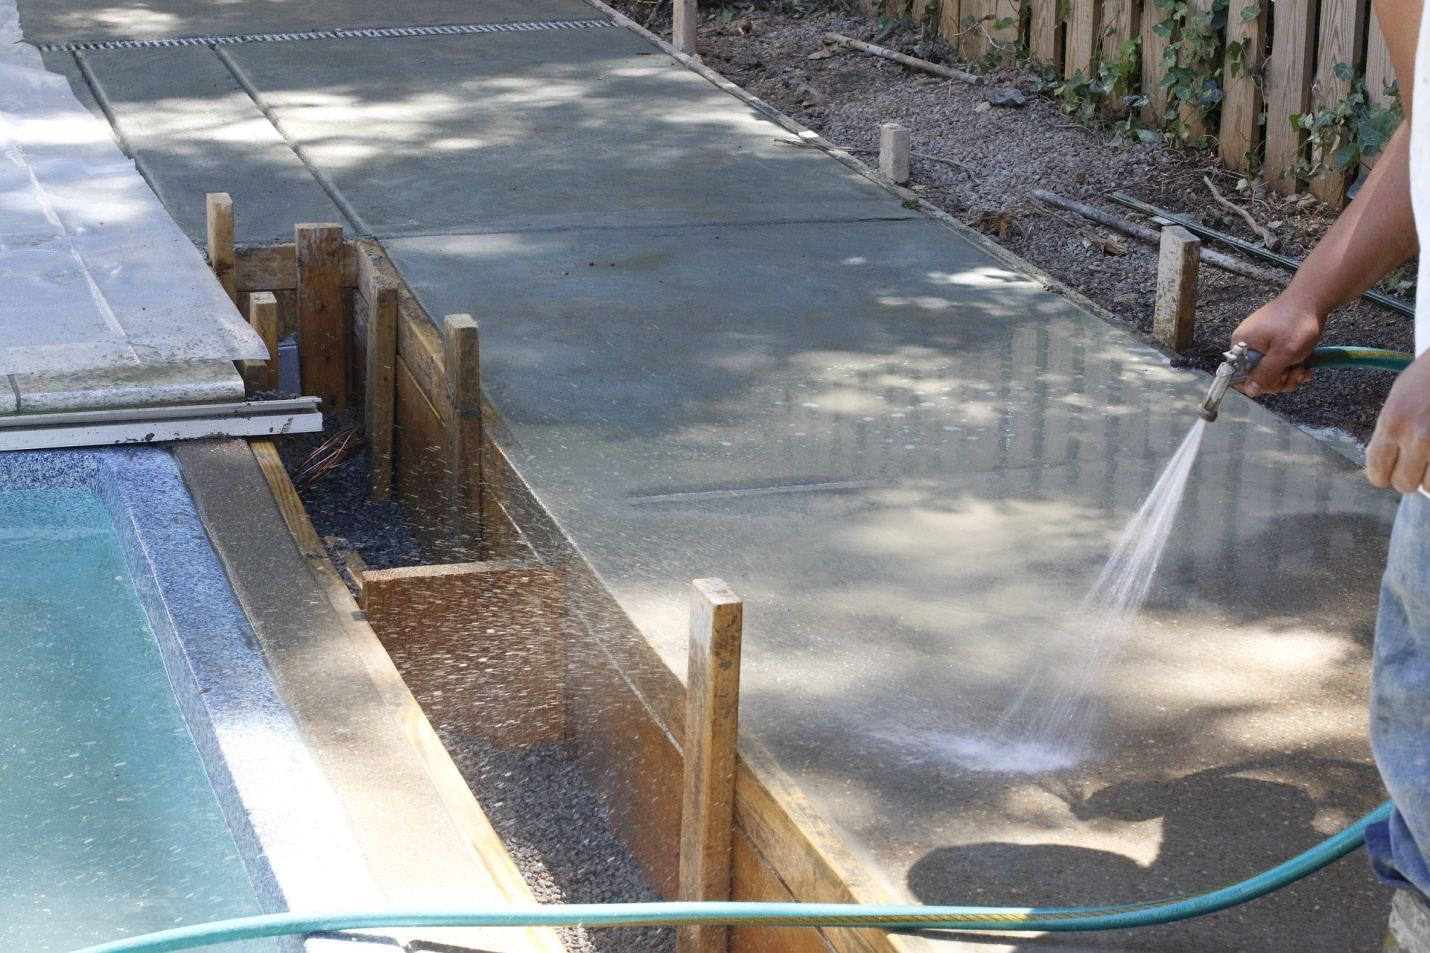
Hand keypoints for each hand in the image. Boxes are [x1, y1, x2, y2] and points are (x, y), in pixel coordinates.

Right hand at [1229, 294, 1325, 395]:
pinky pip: (1275, 359)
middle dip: (1279, 379)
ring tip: (1304, 370)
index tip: (1279, 381)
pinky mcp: (1270, 338)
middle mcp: (1246, 343)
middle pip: (1256, 374)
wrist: (1313, 298)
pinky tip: (1303, 365)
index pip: (1241, 376)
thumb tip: (1249, 391)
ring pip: (1269, 369)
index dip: (1260, 384)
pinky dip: (1289, 365)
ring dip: (1288, 375)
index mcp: (1242, 345)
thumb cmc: (1298, 323)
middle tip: (1298, 374)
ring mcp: (1258, 340)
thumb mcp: (1283, 354)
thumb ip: (1265, 373)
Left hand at [1367, 352, 1429, 492]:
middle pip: (1404, 484)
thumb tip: (1385, 466)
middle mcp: (1418, 437)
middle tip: (1418, 464)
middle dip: (1410, 477)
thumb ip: (1390, 432)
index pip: (1377, 471)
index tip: (1391, 471)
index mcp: (1393, 423)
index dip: (1384, 475)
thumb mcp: (1399, 399)